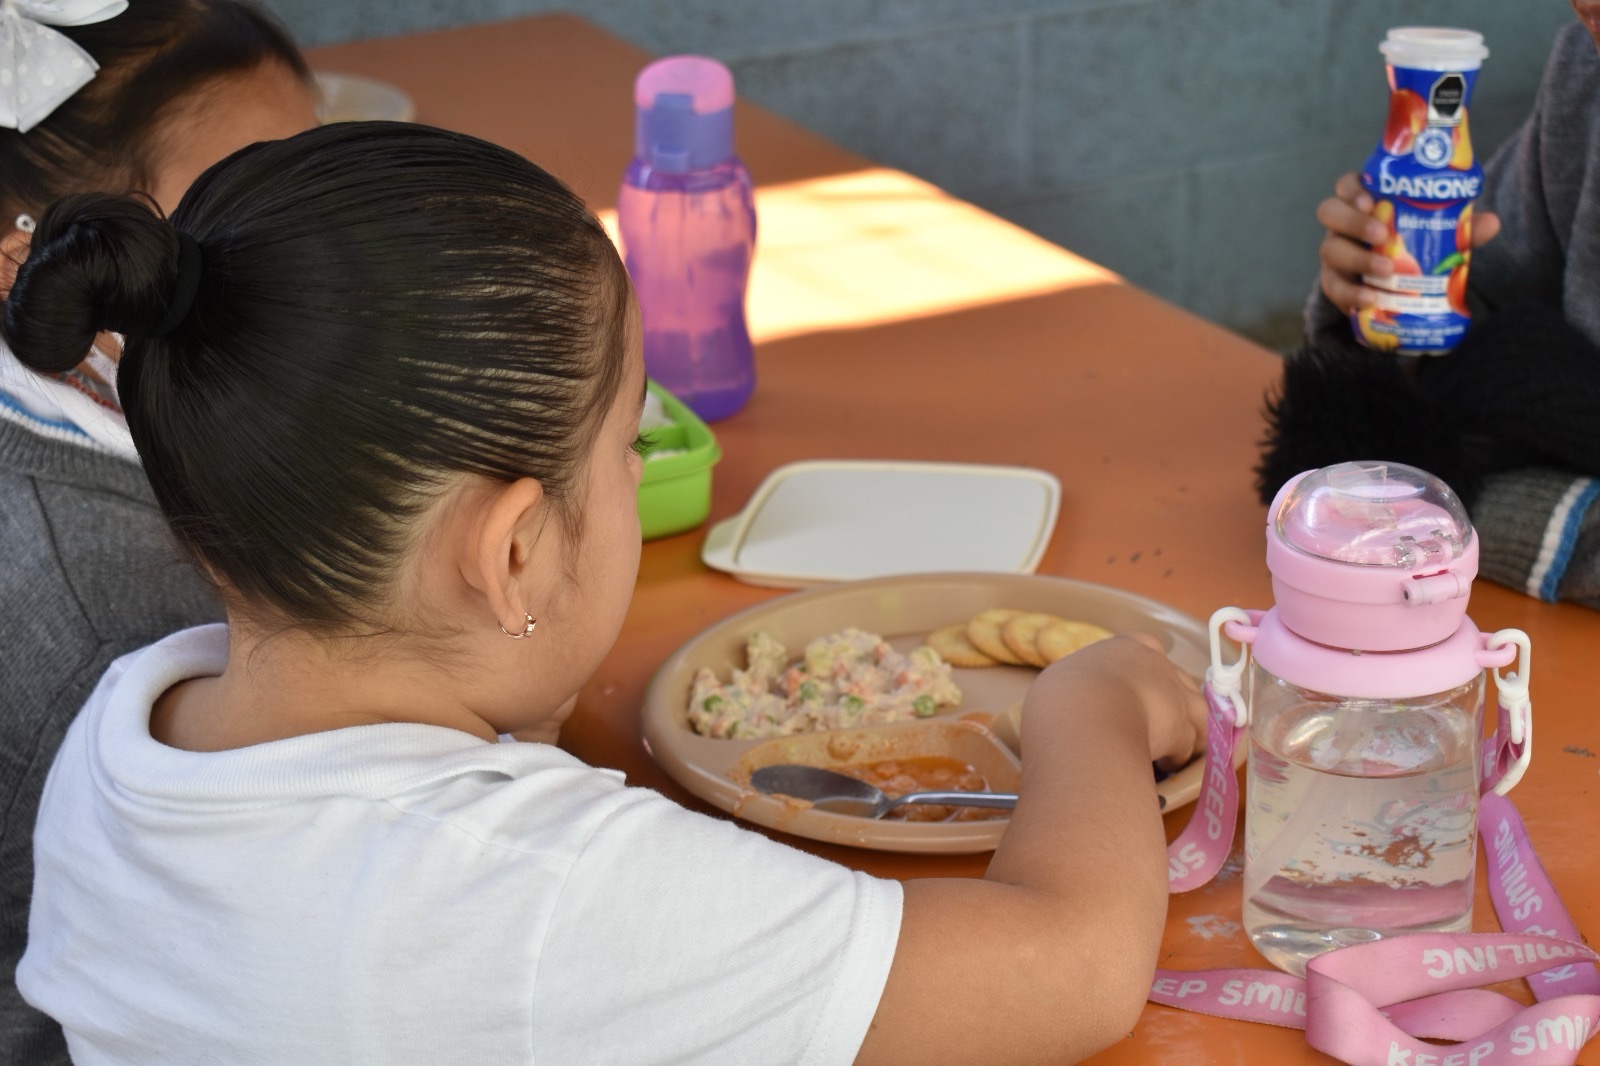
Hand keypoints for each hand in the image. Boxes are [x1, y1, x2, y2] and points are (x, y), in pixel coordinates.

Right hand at [1028, 634, 1205, 769]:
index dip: (1142, 675)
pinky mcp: (1183, 727)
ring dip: (1184, 732)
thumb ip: (1081, 684)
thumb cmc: (1064, 694)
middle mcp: (1157, 664)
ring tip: (1166, 751)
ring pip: (1193, 711)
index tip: (1131, 693)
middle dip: (1166, 704)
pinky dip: (1180, 755)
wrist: (1084, 716)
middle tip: (1150, 727)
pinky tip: (1165, 766)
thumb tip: (1076, 701)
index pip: (1146, 650)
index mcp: (1128, 646)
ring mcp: (1176, 694)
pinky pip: (1190, 743)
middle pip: (1174, 682)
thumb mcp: (1065, 678)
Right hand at [1317, 171, 1499, 313]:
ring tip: (1387, 270)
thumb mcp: (1438, 235)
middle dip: (1353, 221)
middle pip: (1329, 212)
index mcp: (1364, 203)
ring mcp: (1335, 254)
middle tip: (1382, 234)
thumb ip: (1459, 228)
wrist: (1398, 288)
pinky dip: (1352, 294)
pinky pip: (1333, 287)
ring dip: (1357, 259)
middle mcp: (1343, 225)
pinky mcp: (1335, 284)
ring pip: (1329, 250)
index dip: (1352, 189)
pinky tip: (1372, 298)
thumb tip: (1491, 222)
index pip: (1347, 185)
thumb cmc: (1416, 248)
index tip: (1371, 200)